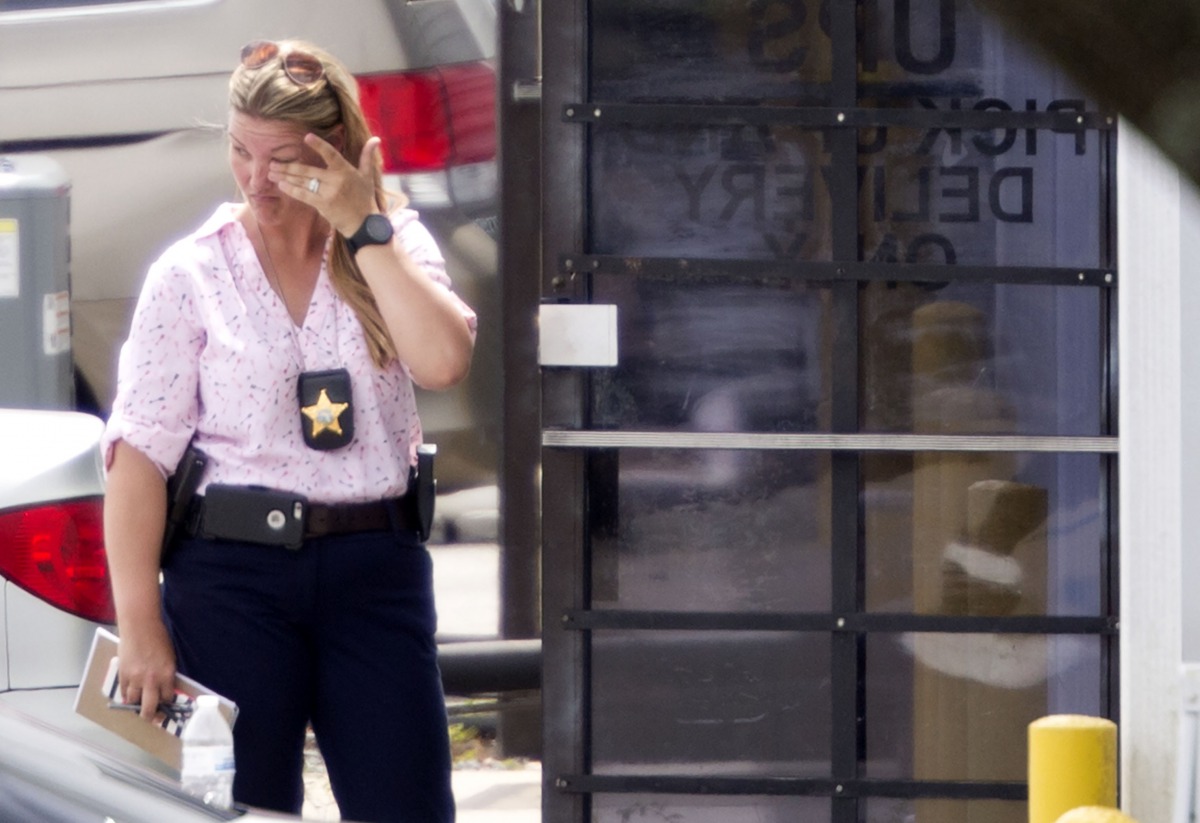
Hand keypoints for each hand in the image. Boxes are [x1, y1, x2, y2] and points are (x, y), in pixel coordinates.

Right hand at [117, 622, 177, 721]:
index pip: (168, 698)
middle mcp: (151, 680)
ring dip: (136, 706)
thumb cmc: (158, 637)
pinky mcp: (123, 674)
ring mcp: (135, 678)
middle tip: (153, 718)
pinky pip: (124, 692)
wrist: (139, 626)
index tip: (166, 706)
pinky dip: (126, 696)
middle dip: (152, 716)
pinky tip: (128, 697)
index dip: (167, 704)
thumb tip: (163, 687)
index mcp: (167, 674)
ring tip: (139, 707)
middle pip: (150, 707)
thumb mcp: (169, 656)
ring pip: (134, 702)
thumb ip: (166, 673)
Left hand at [268, 133, 383, 236]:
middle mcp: (336, 180)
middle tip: (272, 162)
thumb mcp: (368, 176)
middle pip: (308, 170)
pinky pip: (304, 195)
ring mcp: (329, 193)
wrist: (365, 224)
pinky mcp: (323, 205)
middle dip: (288, 166)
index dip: (319, 146)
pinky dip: (291, 189)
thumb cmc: (365, 200)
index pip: (331, 154)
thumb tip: (375, 139)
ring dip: (285, 176)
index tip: (306, 137)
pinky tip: (281, 184)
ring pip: (303, 181)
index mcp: (346, 170)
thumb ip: (367, 157)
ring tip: (271, 172)